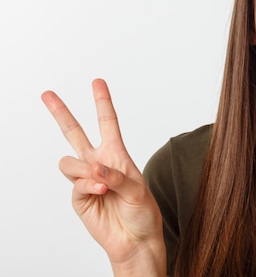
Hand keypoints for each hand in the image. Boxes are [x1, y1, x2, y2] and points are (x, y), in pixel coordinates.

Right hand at [42, 79, 165, 275]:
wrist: (135, 239)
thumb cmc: (142, 212)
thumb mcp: (138, 189)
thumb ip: (117, 176)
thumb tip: (94, 168)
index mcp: (117, 155)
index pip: (108, 123)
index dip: (102, 102)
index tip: (97, 81)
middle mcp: (99, 163)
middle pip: (75, 133)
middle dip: (61, 113)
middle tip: (47, 94)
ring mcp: (87, 179)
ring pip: (68, 160)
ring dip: (84, 168)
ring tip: (101, 182)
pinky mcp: (79, 197)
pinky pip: (75, 182)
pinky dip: (88, 184)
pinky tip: (101, 191)